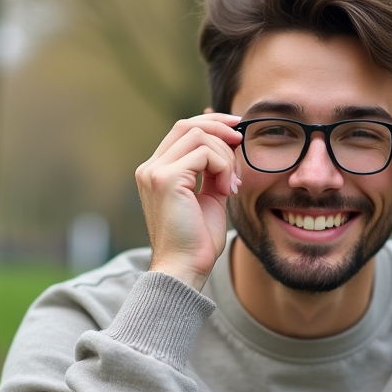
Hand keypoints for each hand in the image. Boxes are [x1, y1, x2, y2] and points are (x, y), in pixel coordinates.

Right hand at [135, 112, 242, 289]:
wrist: (185, 268)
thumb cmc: (197, 240)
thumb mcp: (209, 197)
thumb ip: (213, 171)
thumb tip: (229, 143)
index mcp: (156, 172)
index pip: (182, 131)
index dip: (211, 124)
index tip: (236, 130)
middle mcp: (150, 168)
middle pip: (187, 125)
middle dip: (220, 127)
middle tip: (241, 141)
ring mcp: (155, 172)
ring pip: (198, 136)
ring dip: (224, 156)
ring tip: (230, 184)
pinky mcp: (166, 179)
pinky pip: (204, 154)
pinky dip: (222, 166)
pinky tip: (226, 189)